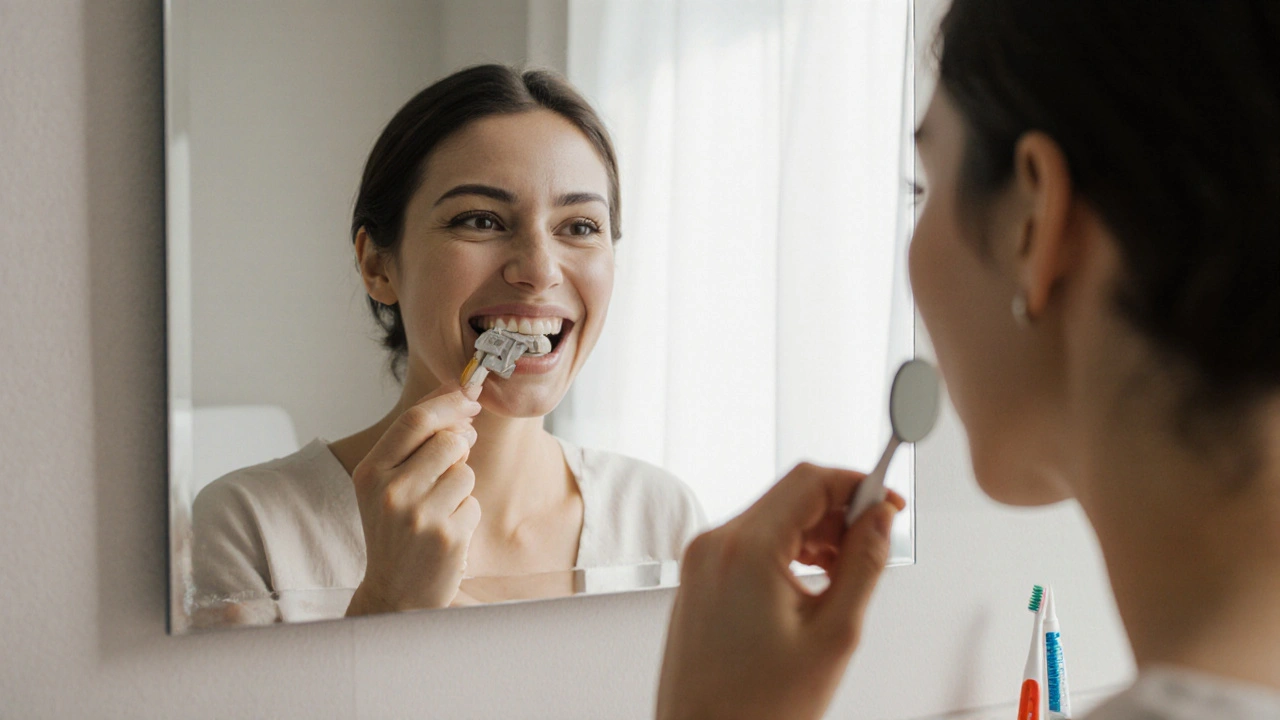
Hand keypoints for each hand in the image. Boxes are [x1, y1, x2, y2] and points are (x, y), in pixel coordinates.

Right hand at [346, 383, 483, 614]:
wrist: (393, 594)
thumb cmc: (394, 533)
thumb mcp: (386, 486)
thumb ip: (415, 446)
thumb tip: (460, 407)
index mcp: (370, 473)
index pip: (414, 421)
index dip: (448, 402)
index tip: (468, 396)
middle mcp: (391, 492)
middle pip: (448, 442)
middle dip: (460, 446)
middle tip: (451, 465)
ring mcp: (420, 516)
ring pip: (465, 473)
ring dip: (461, 488)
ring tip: (438, 511)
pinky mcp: (447, 537)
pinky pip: (473, 504)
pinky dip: (465, 515)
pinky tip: (445, 533)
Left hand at [656, 463, 904, 719]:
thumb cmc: (757, 708)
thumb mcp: (833, 635)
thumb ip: (863, 565)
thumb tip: (879, 519)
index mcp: (745, 550)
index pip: (810, 481)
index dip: (857, 485)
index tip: (887, 504)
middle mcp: (714, 544)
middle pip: (790, 494)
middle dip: (838, 512)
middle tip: (873, 545)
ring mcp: (701, 560)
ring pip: (772, 516)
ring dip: (815, 532)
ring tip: (844, 575)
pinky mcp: (699, 576)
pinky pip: (750, 541)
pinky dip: (787, 549)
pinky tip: (812, 582)